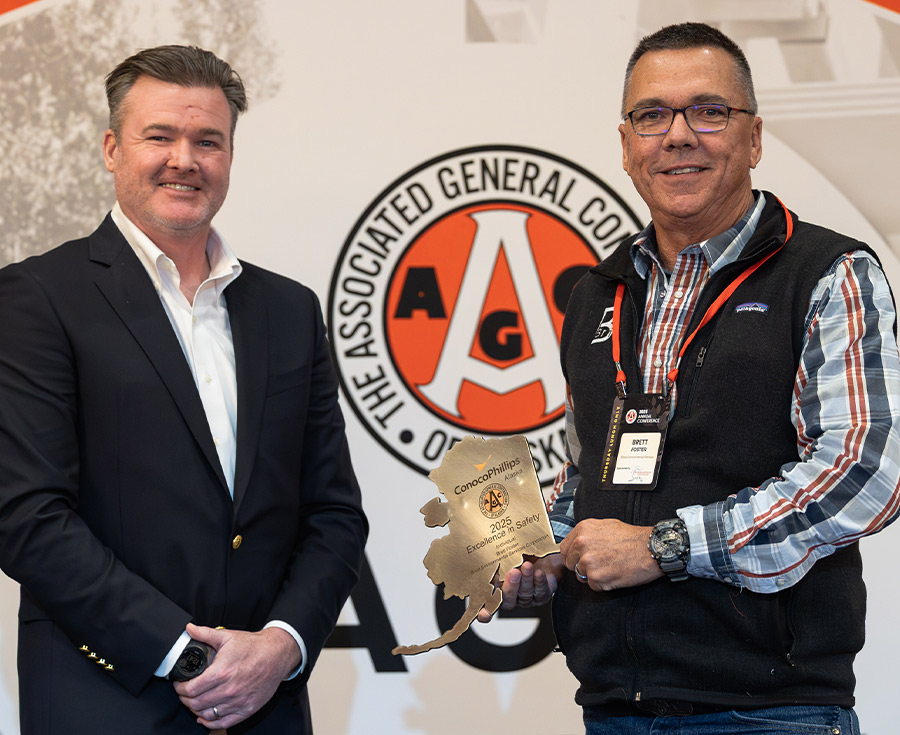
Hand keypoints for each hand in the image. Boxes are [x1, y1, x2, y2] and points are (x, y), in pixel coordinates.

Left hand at [173, 622, 301, 729]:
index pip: (191, 690)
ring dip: (196, 710)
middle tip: (184, 693)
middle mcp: (229, 690)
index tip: (179, 685)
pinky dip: (210, 723)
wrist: (277, 653)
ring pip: (207, 715)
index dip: (180, 689)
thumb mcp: (228, 636)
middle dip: (185, 699)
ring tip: (194, 702)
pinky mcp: (248, 708)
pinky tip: (205, 717)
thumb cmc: (253, 646)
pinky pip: (224, 723)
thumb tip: (189, 628)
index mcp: (221, 673)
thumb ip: (205, 633)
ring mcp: (238, 701)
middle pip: (196, 704)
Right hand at [476, 553, 563, 622]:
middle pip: (507, 601)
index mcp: (497, 588)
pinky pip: (541, 592)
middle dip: (510, 588)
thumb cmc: (521, 551)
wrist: (542, 551)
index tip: (483, 614)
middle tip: (513, 572)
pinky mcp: (543, 594)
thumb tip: (482, 556)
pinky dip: (540, 581)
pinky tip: (538, 572)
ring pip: (525, 595)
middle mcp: (512, 596)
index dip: (484, 613)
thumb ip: (495, 560)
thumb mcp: (506, 554)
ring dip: (526, 580)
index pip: (487, 604)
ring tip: (527, 566)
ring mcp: (528, 598)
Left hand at [559, 518, 661, 590]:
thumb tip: (577, 543)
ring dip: (593, 575)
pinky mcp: (597, 578)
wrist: (650, 549)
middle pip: (570, 564)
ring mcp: (588, 562)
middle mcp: (581, 544)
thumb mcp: (605, 525)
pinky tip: (614, 574)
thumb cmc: (632, 537)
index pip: (564, 549)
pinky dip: (603, 584)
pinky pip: (593, 586)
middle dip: (581, 566)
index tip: (580, 559)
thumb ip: (587, 534)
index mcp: (582, 529)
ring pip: (581, 576)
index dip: (572, 556)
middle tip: (599, 564)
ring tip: (610, 567)